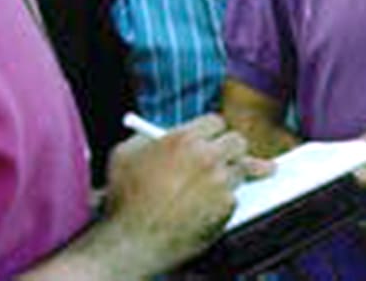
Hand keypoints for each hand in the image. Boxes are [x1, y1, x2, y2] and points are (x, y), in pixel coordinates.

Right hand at [103, 114, 262, 270]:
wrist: (131, 243)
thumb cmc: (124, 200)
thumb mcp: (125, 154)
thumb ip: (148, 137)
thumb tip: (163, 133)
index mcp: (185, 139)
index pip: (216, 122)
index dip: (211, 132)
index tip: (209, 139)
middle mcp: (207, 157)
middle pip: (237, 142)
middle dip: (229, 149)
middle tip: (222, 158)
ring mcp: (220, 182)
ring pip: (241, 169)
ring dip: (228, 176)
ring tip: (206, 187)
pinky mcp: (227, 207)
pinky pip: (234, 197)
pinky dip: (222, 203)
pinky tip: (203, 208)